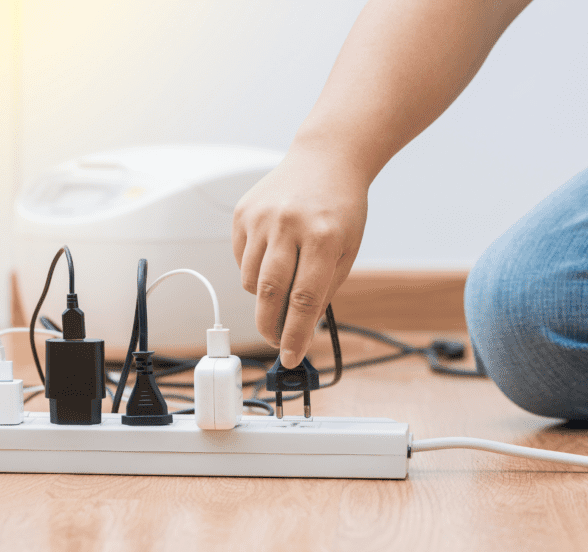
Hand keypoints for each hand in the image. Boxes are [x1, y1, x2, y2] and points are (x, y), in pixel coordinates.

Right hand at [232, 145, 367, 367]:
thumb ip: (322, 291)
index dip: (295, 334)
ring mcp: (261, 217)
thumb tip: (299, 330)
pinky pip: (241, 258)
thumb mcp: (346, 251)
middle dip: (269, 326)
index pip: (304, 299)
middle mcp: (288, 224)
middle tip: (276, 341)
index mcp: (322, 236)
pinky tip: (273, 253)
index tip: (291, 357)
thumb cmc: (341, 209)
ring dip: (263, 294)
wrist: (326, 159)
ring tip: (283, 282)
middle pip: (268, 292)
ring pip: (250, 279)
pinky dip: (254, 267)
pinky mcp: (244, 213)